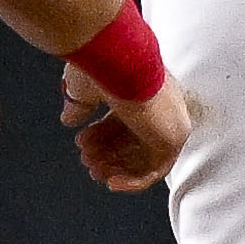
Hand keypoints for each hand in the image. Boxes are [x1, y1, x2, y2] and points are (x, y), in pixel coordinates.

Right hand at [66, 67, 194, 191]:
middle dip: (106, 153)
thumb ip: (80, 105)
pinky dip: (134, 181)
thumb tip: (70, 119)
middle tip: (87, 160)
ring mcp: (169, 120)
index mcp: (141, 88)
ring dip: (117, 168)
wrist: (118, 60)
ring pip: (145, 156)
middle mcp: (159, 104)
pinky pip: (157, 169)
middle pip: (133, 140)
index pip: (124, 120)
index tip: (81, 142)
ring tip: (95, 170)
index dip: (101, 135)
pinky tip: (112, 182)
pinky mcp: (174, 137)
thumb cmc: (103, 65)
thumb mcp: (85, 87)